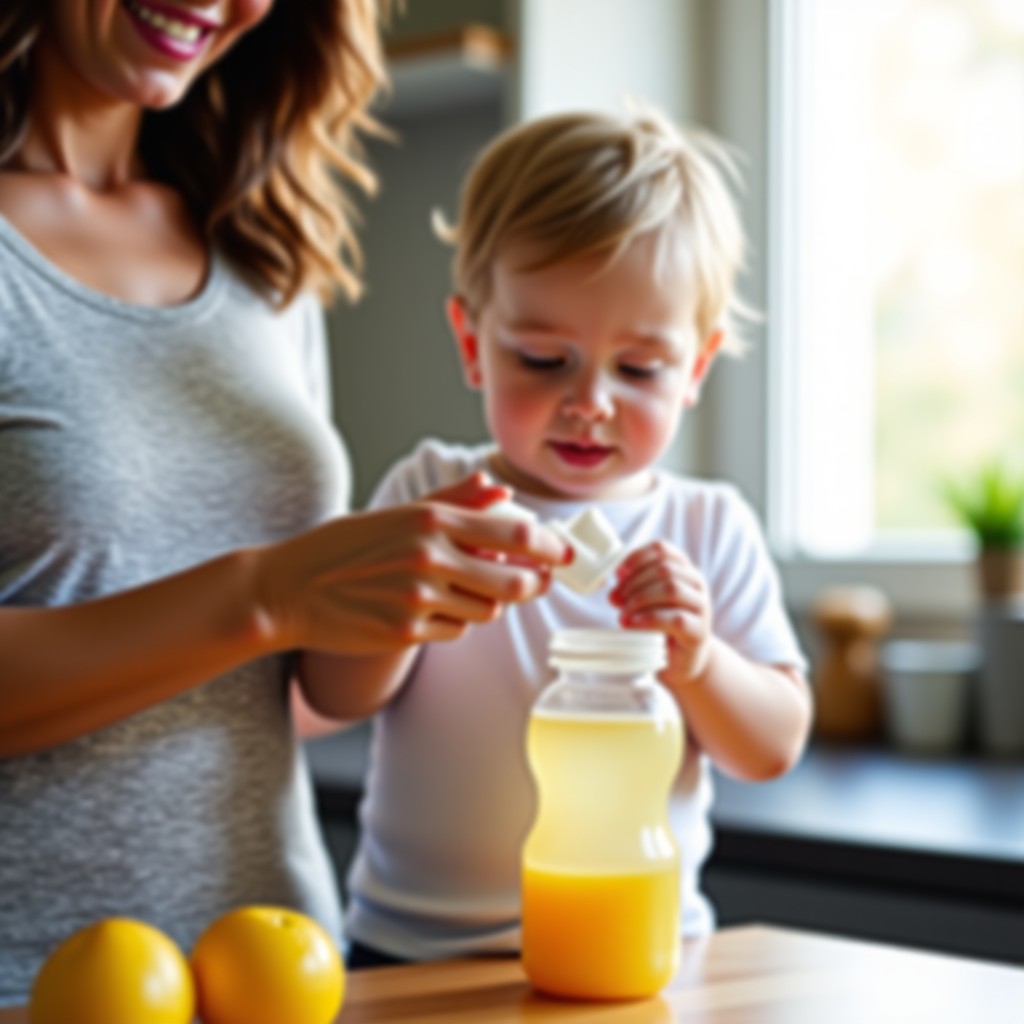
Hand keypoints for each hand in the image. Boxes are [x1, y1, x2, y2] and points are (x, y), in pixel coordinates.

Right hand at [253, 473, 570, 654]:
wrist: (288, 590)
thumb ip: (453, 501)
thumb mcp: (396, 514)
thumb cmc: (341, 547)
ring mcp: (419, 599)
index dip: (548, 546)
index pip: (513, 533)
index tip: (561, 552)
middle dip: (532, 583)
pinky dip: (455, 620)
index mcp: (430, 520)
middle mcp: (430, 558)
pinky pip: (456, 630)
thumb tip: (500, 491)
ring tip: (463, 588)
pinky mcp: (407, 632)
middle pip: (513, 581)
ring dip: (487, 601)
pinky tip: (430, 608)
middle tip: (536, 580)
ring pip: (487, 609)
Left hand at [609, 541, 712, 684]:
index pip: (662, 550)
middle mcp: (696, 584)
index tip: (618, 572)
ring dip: (640, 600)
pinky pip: (676, 618)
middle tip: (615, 599)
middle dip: (634, 582)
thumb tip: (613, 585)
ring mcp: (701, 607)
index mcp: (683, 570)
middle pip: (664, 569)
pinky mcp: (698, 631)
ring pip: (671, 589)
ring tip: (623, 615)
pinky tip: (633, 624)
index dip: (637, 557)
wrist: (682, 659)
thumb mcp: (647, 602)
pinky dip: (649, 619)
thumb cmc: (661, 626)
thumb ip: (633, 589)